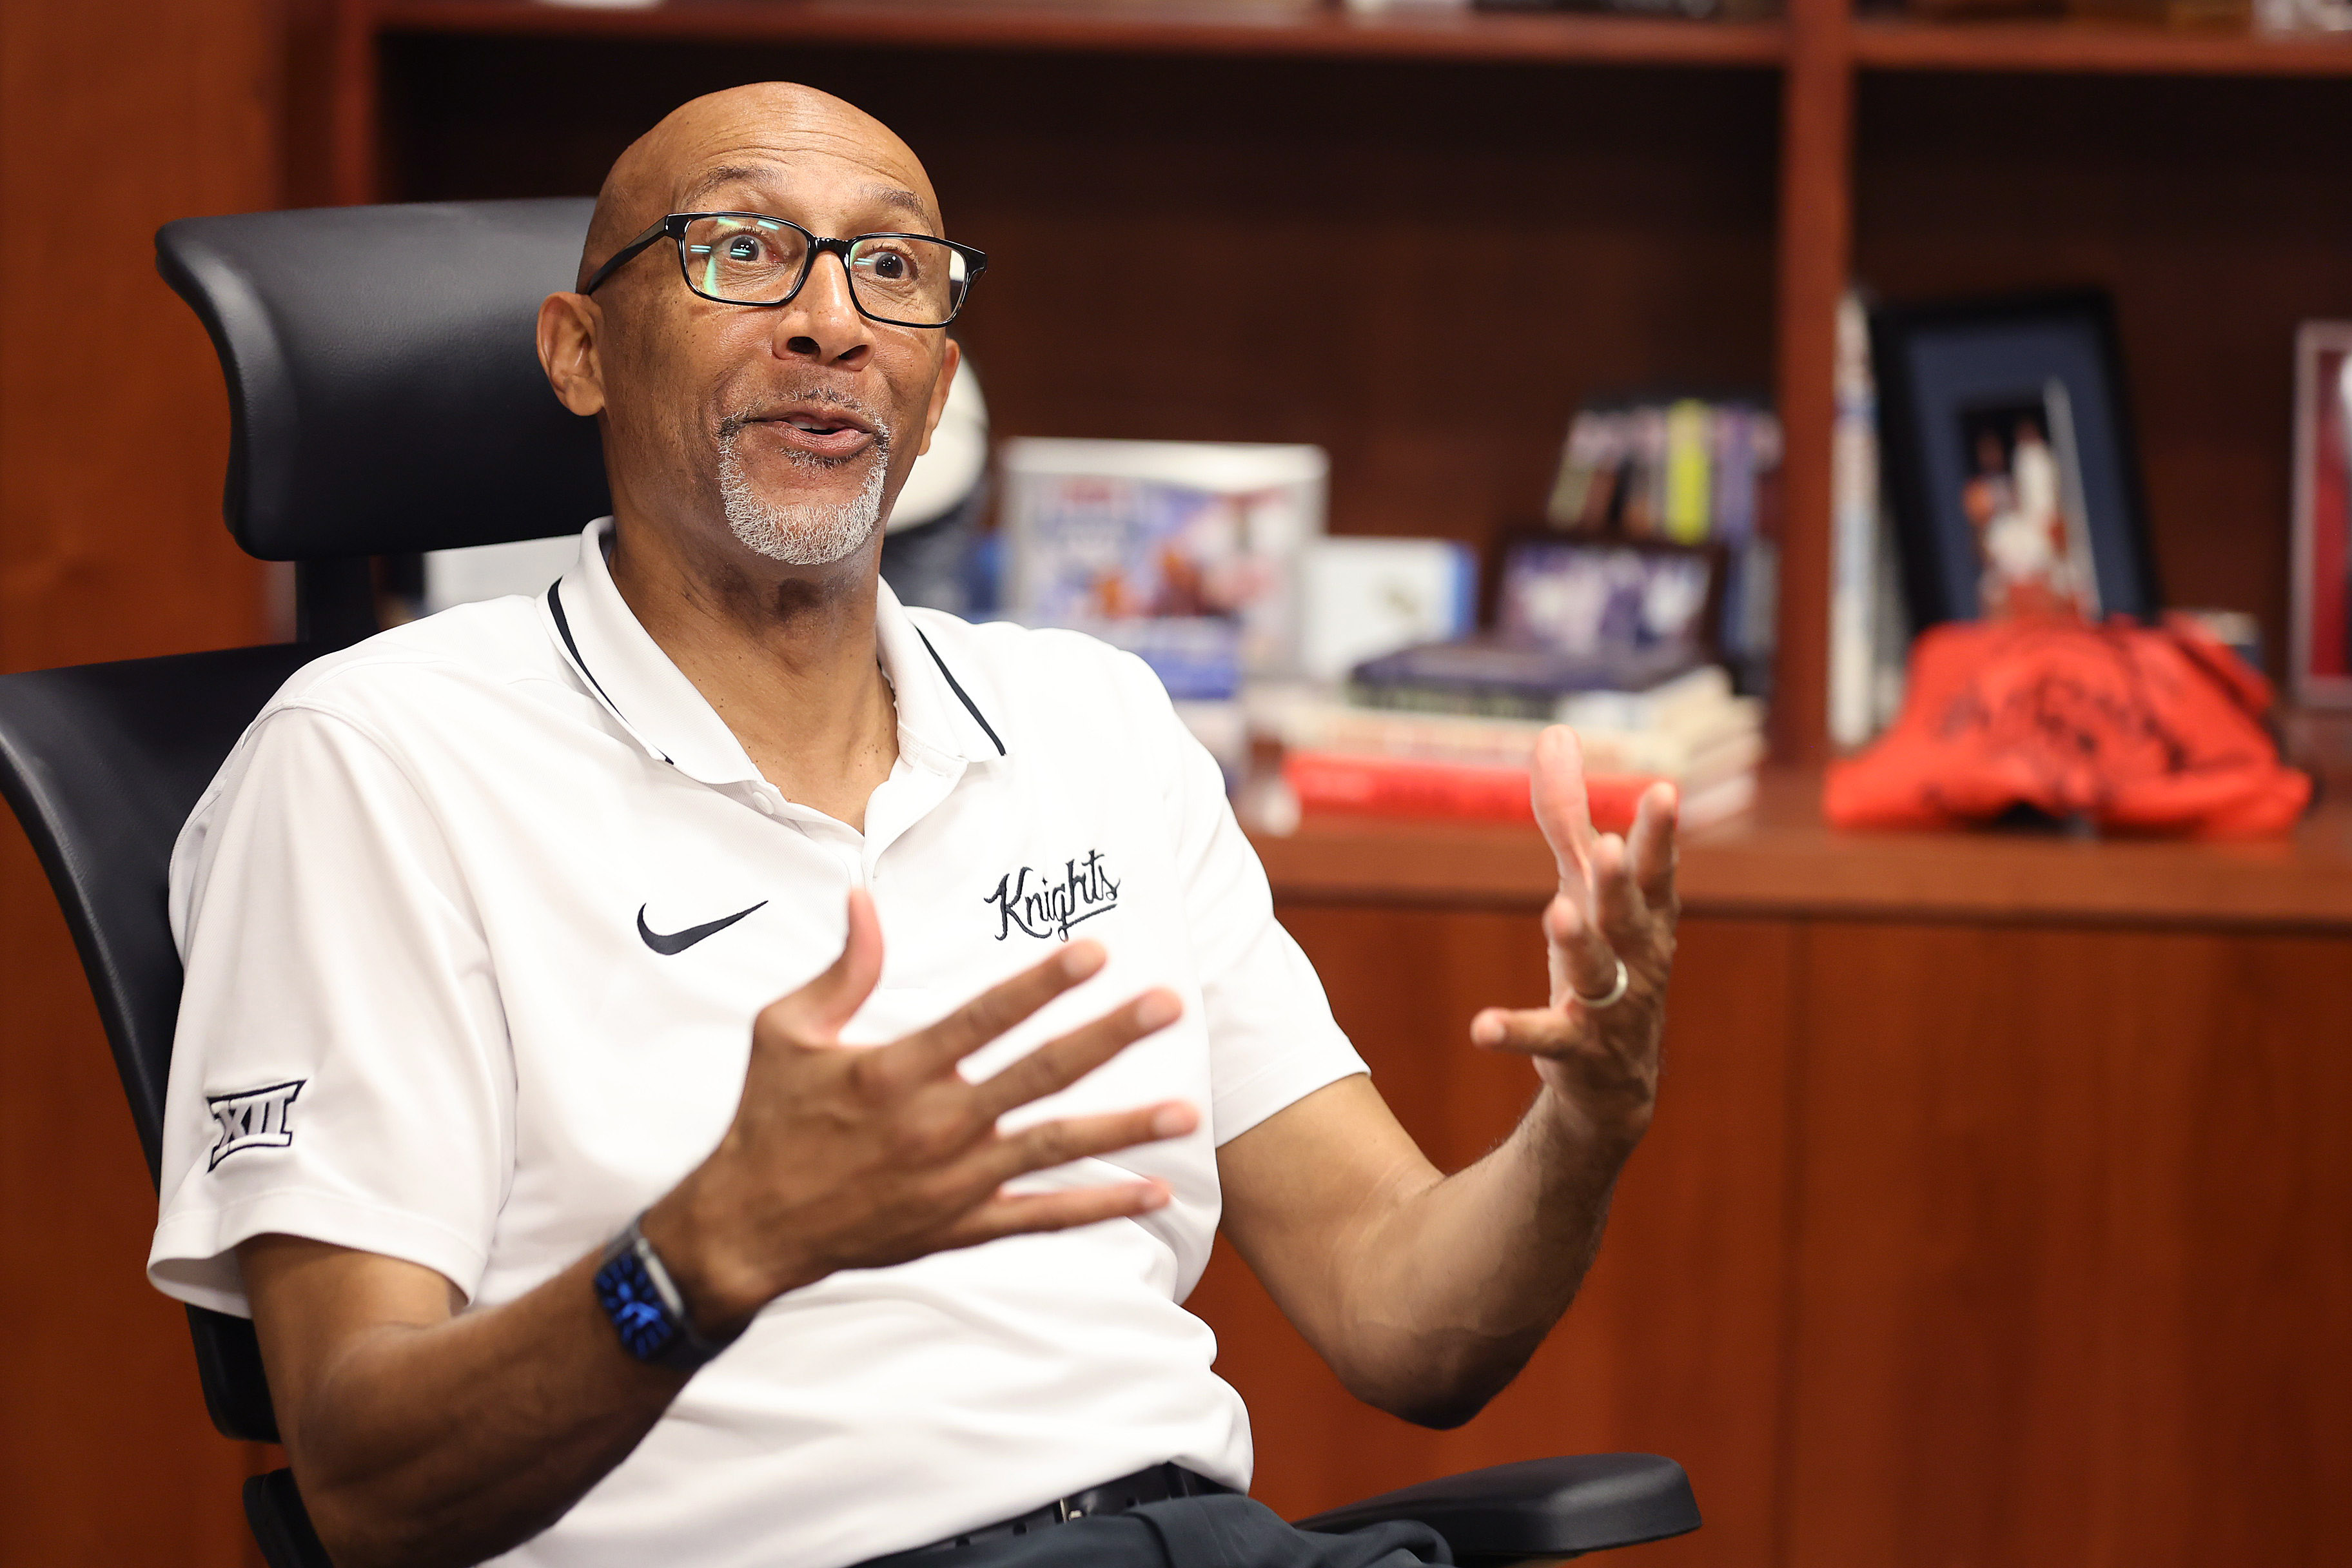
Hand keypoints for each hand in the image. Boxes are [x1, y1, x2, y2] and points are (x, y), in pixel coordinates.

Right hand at [647, 890, 1193, 1330]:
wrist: (747, 1229)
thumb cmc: (767, 1118)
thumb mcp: (784, 1032)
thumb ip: (841, 969)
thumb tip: (865, 898)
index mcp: (893, 1072)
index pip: (983, 1019)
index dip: (1042, 984)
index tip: (1095, 952)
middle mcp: (931, 1127)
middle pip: (1038, 1075)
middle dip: (1107, 1038)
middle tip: (1167, 1006)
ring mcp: (951, 1183)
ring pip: (1052, 1149)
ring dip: (1122, 1129)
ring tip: (1185, 1110)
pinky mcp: (958, 1227)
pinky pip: (1040, 1218)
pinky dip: (1098, 1206)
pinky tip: (1153, 1192)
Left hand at [1470, 727, 1678, 1150]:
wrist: (1616, 1079)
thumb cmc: (1608, 957)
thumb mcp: (1586, 884)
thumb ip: (1568, 813)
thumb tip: (1556, 732)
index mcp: (1648, 915)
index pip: (1659, 868)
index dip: (1661, 833)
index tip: (1664, 791)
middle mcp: (1637, 959)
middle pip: (1629, 915)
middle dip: (1622, 883)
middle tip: (1614, 848)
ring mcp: (1610, 1007)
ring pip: (1598, 972)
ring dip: (1579, 943)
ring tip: (1557, 914)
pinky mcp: (1574, 1050)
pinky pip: (1545, 1039)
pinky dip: (1514, 1032)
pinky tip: (1481, 1028)